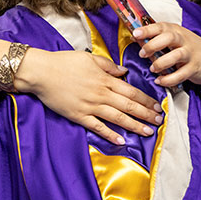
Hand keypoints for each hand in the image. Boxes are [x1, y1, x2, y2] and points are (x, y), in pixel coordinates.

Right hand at [17, 49, 162, 145]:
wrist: (41, 72)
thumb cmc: (64, 62)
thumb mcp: (90, 58)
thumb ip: (109, 65)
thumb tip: (124, 72)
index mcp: (105, 79)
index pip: (131, 91)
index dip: (146, 100)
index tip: (157, 106)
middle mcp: (101, 94)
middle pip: (129, 106)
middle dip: (146, 114)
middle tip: (159, 121)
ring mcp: (90, 106)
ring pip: (117, 118)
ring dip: (134, 126)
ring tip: (148, 132)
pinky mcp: (78, 116)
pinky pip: (97, 127)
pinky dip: (110, 135)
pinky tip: (121, 141)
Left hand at [133, 23, 200, 87]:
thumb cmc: (190, 48)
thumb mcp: (176, 39)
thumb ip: (157, 38)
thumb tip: (135, 37)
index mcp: (176, 31)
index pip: (161, 26)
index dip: (148, 29)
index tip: (136, 33)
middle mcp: (184, 40)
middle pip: (169, 37)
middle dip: (153, 45)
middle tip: (142, 54)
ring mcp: (190, 54)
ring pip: (176, 55)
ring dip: (161, 63)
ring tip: (153, 68)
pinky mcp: (194, 68)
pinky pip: (180, 74)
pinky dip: (169, 79)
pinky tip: (160, 81)